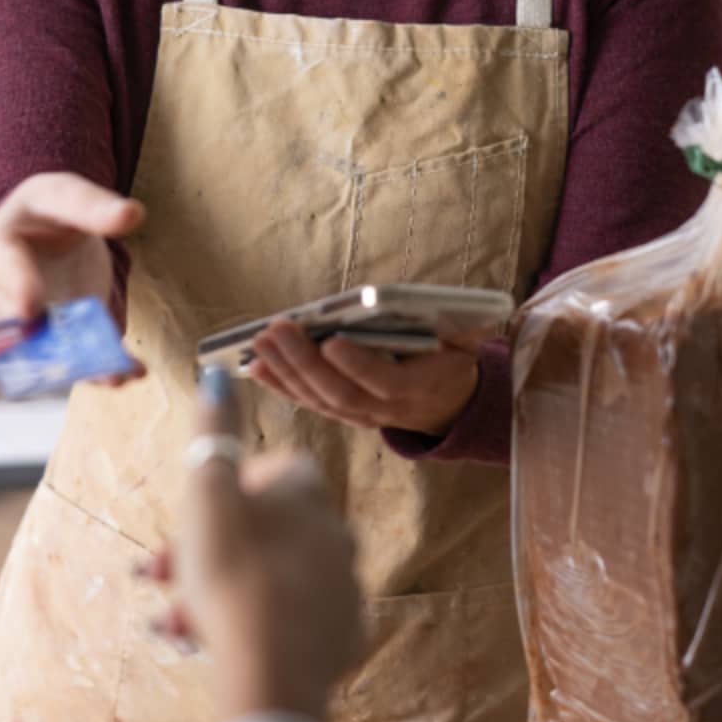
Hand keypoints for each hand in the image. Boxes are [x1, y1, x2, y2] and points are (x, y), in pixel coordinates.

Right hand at [0, 172, 146, 378]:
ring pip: (44, 353)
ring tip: (113, 373)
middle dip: (41, 344)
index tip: (30, 310)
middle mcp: (4, 296)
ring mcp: (30, 326)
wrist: (42, 235)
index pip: (4, 269)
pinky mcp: (58, 340)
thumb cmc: (45, 212)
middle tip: (70, 358)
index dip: (17, 288)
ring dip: (77, 366)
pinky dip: (102, 370)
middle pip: (17, 326)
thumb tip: (132, 213)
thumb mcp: (63, 195)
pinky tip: (130, 370)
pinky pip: (75, 361)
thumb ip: (92, 205)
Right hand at [145, 384, 364, 721]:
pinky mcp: (345, 635)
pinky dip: (258, 627)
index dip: (231, 488)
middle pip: (268, 530)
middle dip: (211, 550)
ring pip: (274, 578)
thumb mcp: (208, 493)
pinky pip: (295, 622)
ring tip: (174, 623)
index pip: (277, 469)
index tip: (199, 516)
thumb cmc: (232, 572)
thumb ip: (213, 431)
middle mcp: (338, 532)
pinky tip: (218, 643)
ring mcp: (346, 586)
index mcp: (309, 493)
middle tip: (160, 577)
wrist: (270, 667)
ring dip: (223, 593)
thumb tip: (218, 374)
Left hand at [247, 322, 480, 436]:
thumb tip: (431, 304)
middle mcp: (388, 409)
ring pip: (319, 401)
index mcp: (421, 387)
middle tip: (277, 330)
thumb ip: (454, 325)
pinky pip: (310, 402)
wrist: (451, 403)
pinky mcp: (345, 415)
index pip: (385, 382)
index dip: (358, 365)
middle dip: (305, 362)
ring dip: (285, 372)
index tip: (331, 340)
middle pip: (340, 393)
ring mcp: (363, 416)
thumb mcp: (464, 339)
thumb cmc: (452, 357)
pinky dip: (281, 385)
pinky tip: (257, 365)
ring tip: (260, 342)